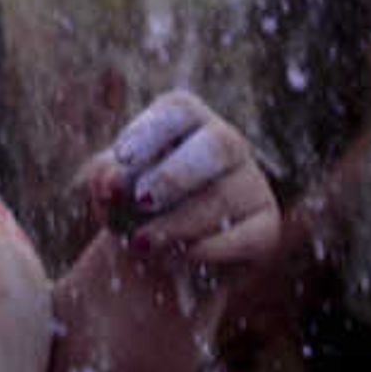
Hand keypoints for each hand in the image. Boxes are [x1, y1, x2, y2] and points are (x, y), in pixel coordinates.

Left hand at [74, 90, 283, 297]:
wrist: (154, 260)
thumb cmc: (128, 210)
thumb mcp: (107, 192)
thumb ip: (103, 180)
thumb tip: (110, 181)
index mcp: (185, 121)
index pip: (178, 111)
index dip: (152, 131)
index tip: (123, 158)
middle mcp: (226, 144)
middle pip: (218, 145)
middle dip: (176, 175)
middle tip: (142, 201)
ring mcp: (252, 184)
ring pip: (223, 198)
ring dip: (177, 224)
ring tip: (141, 243)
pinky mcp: (266, 227)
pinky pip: (247, 236)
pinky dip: (207, 250)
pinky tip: (176, 258)